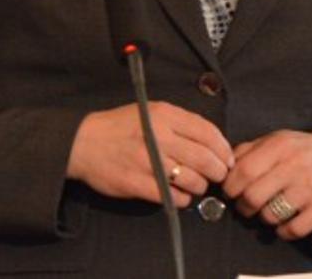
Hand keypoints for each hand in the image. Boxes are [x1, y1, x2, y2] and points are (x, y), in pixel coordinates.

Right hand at [67, 102, 234, 207]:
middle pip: (205, 158)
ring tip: (197, 186)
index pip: (208, 132)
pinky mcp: (138, 183)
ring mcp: (148, 161)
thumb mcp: (151, 111)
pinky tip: (180, 196)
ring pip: (192, 180)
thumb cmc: (120, 126)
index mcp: (165, 115)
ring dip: (200, 186)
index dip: (224, 148)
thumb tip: (211, 142)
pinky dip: (182, 199)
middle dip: (218, 170)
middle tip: (219, 175)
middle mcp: (159, 137)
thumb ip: (180, 123)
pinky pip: (172, 196)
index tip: (228, 158)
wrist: (83, 142)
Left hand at [222, 130, 311, 239]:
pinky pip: (293, 229)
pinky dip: (284, 231)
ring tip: (271, 210)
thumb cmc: (307, 151)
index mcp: (280, 146)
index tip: (232, 192)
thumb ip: (251, 149)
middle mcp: (295, 165)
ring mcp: (311, 187)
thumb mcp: (280, 140)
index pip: (243, 171)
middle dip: (244, 207)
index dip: (231, 187)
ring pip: (270, 215)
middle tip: (248, 206)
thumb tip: (225, 165)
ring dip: (265, 218)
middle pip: (252, 196)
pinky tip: (287, 222)